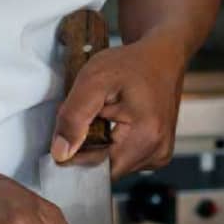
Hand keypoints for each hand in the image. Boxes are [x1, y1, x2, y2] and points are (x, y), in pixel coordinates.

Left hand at [52, 30, 186, 177]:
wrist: (162, 56)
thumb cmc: (131, 63)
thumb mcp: (93, 80)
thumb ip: (74, 116)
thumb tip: (61, 153)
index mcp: (146, 137)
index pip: (97, 168)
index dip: (77, 150)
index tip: (74, 123)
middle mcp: (158, 152)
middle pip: (106, 168)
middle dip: (91, 144)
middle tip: (94, 113)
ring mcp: (161, 154)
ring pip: (115, 164)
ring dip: (103, 144)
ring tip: (108, 114)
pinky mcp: (159, 152)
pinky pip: (127, 158)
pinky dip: (116, 143)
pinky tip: (119, 121)